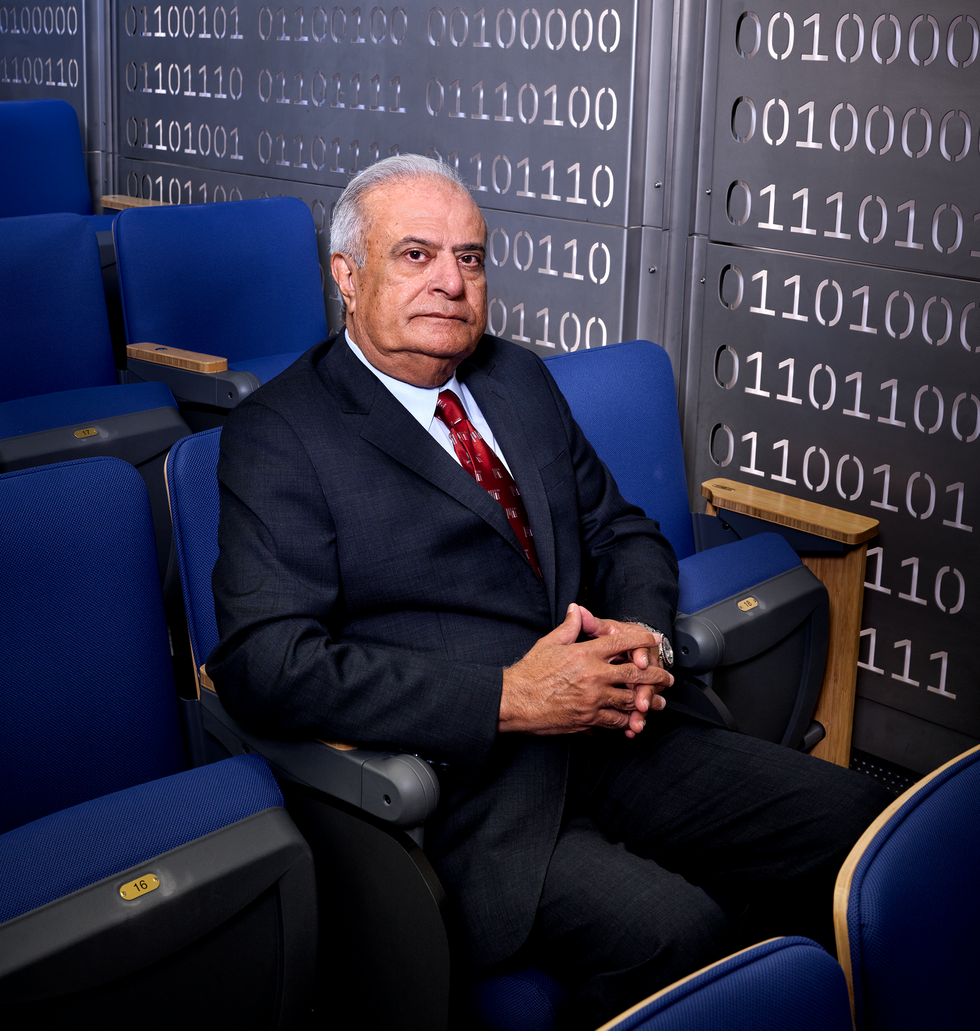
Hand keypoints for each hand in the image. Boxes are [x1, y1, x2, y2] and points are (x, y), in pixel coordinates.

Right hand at [499, 604, 672, 736]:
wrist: (515, 701)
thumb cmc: (529, 673)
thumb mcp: (549, 643)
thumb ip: (569, 626)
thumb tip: (576, 609)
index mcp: (585, 653)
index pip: (622, 642)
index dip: (642, 639)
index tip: (654, 640)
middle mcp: (594, 675)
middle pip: (635, 674)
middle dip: (655, 676)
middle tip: (667, 678)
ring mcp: (593, 699)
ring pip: (630, 700)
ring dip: (647, 701)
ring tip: (658, 702)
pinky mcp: (589, 718)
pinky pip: (616, 721)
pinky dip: (628, 721)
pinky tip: (635, 720)